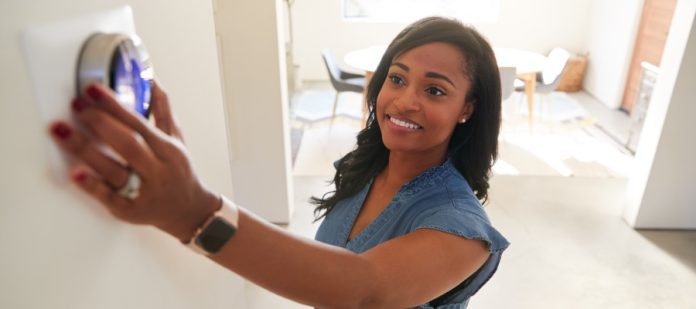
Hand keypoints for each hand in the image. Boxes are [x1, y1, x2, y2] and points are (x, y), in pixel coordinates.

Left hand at [48, 82, 218, 241]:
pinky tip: (75, 173)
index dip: (115, 106)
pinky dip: (92, 186)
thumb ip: (162, 110)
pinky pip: (110, 198)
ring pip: (115, 170)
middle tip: (77, 106)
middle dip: (100, 124)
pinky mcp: (130, 211)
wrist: (189, 211)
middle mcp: (158, 171)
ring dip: (86, 149)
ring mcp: (144, 192)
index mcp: (169, 150)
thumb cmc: (178, 171)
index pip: (140, 125)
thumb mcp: (176, 139)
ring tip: (61, 130)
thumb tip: (150, 79)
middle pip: (128, 145)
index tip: (93, 90)